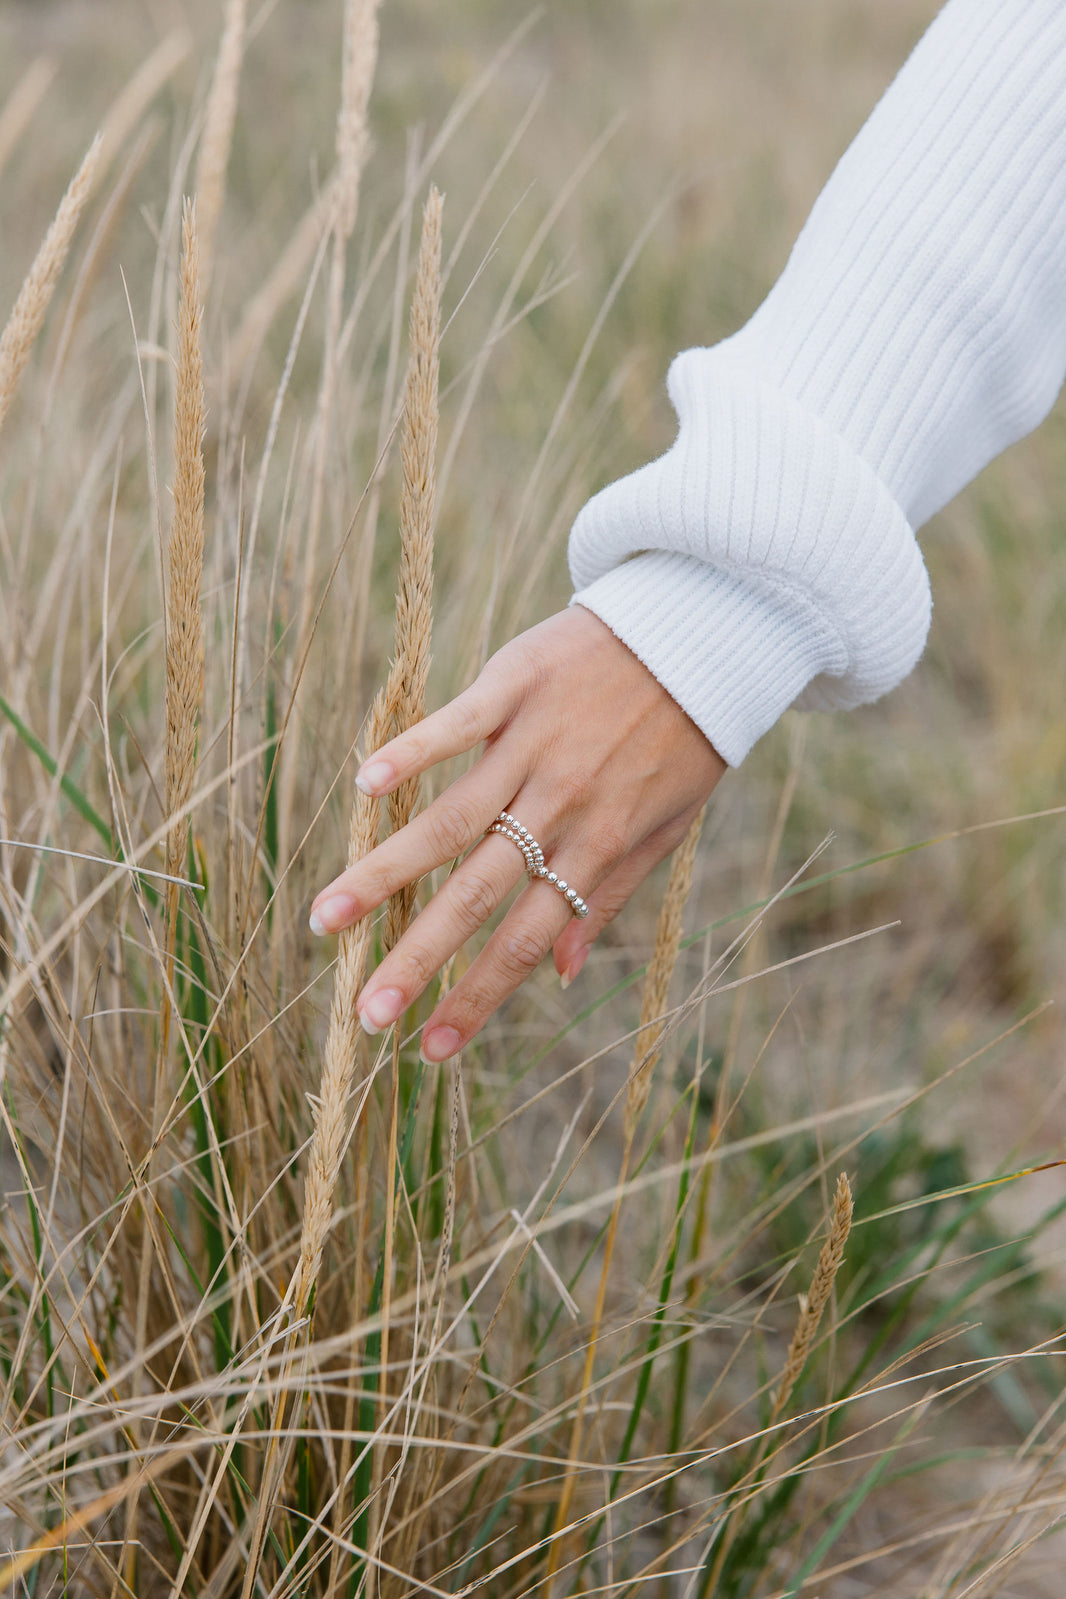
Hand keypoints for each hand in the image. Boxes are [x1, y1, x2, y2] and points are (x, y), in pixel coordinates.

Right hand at [309, 605, 725, 1060]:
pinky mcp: (516, 685)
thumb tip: (566, 974)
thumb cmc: (685, 738)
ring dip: (385, 872)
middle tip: (364, 1014)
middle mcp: (561, 805)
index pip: (528, 939)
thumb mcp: (667, 826)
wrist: (703, 634)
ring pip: (449, 820)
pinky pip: (457, 726)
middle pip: (476, 895)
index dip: (479, 996)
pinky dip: (412, 753)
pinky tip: (366, 785)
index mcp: (598, 845)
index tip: (431, 1048)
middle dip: (418, 960)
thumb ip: (612, 895)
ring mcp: (535, 745)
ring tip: (327, 917)